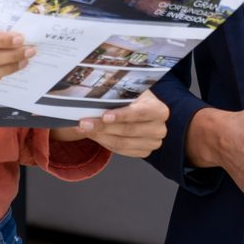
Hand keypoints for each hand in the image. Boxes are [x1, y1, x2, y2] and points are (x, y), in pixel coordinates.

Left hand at [53, 90, 168, 158]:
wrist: (140, 109)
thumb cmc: (133, 97)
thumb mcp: (130, 91)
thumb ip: (117, 93)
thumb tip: (92, 96)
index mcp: (159, 110)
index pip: (141, 113)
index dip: (122, 115)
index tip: (104, 115)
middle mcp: (159, 128)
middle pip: (128, 130)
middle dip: (103, 126)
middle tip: (83, 123)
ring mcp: (153, 143)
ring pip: (122, 143)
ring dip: (100, 136)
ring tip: (84, 128)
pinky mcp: (144, 152)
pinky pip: (121, 151)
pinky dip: (104, 143)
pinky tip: (93, 134)